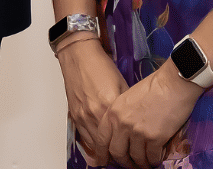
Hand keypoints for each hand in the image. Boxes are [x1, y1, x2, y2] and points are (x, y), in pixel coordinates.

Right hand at [57, 37, 128, 160]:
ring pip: (95, 145)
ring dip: (105, 153)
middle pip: (108, 146)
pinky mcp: (74, 113)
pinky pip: (84, 136)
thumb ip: (126, 106)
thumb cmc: (100, 65)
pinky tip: (100, 149)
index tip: (138, 157)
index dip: (131, 151)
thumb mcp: (122, 84)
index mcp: (109, 107)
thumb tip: (135, 121)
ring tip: (116, 159)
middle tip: (129, 162)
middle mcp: (94, 114)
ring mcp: (82, 115)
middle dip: (119, 156)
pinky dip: (93, 145)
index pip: (122, 138)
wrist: (78, 54)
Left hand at [93, 61, 201, 167]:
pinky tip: (157, 157)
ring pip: (136, 158)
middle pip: (116, 152)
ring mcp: (137, 131)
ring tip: (146, 163)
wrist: (172, 84)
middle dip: (124, 162)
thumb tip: (121, 134)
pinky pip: (152, 158)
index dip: (102, 153)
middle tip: (131, 164)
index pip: (101, 138)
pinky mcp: (154, 138)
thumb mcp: (127, 99)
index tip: (104, 161)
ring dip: (142, 163)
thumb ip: (120, 115)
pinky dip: (154, 160)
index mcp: (113, 111)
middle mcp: (122, 123)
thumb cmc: (152, 88)